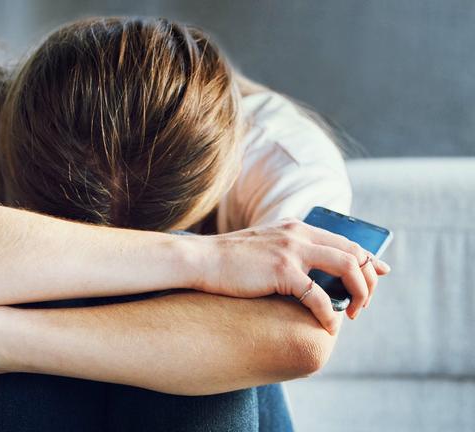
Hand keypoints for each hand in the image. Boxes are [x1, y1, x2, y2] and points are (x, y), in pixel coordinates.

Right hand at [189, 218, 390, 333]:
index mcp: (297, 227)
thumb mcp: (264, 245)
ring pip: (348, 269)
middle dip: (368, 281)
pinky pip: (319, 297)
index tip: (381, 273)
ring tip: (352, 315)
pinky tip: (328, 327)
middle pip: (355, 253)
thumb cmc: (228, 260)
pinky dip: (330, 315)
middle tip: (362, 305)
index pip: (346, 240)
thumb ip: (287, 250)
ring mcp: (291, 251)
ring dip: (358, 294)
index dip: (368, 259)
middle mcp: (300, 234)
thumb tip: (306, 272)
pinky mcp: (281, 271)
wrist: (200, 260)